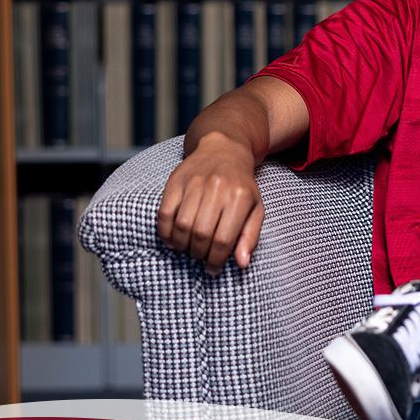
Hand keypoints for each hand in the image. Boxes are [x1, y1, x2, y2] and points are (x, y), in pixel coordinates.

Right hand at [156, 133, 264, 276]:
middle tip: (200, 258)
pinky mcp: (175, 180)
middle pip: (201, 234)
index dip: (215, 260)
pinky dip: (165, 232)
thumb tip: (241, 264)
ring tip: (188, 249)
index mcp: (239, 197)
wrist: (223, 150)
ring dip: (182, 245)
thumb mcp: (255, 209)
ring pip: (181, 225)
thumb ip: (250, 237)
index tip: (212, 269)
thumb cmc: (242, 186)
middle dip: (199, 254)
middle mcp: (216, 188)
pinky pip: (164, 213)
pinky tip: (172, 239)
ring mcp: (194, 183)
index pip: (223, 239)